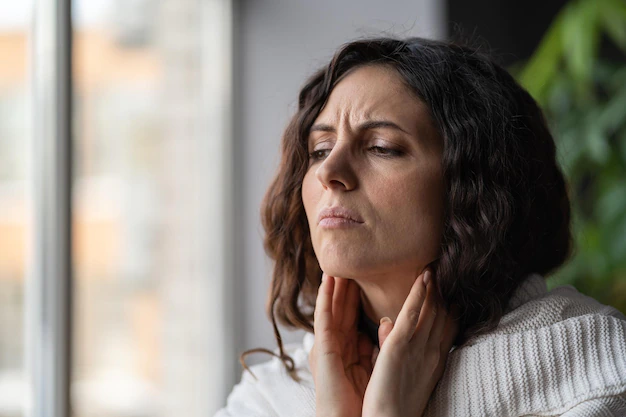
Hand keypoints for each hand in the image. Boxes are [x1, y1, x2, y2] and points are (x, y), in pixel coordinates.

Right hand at [309, 273, 374, 416]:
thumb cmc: (365, 401)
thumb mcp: (376, 364)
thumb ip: (380, 342)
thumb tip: (388, 322)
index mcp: (350, 346)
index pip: (354, 312)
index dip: (358, 292)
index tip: (366, 271)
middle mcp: (337, 343)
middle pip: (342, 306)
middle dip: (347, 283)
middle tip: (352, 259)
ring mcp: (329, 344)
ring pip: (331, 306)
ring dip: (333, 284)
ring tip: (337, 261)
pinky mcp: (324, 348)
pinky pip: (323, 318)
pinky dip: (324, 298)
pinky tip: (327, 281)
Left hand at [362, 269, 459, 416]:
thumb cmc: (394, 404)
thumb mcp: (403, 372)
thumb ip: (396, 346)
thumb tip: (389, 323)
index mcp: (434, 360)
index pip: (446, 326)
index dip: (449, 305)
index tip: (450, 286)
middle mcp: (432, 352)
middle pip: (443, 315)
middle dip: (445, 292)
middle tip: (446, 267)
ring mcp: (418, 348)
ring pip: (431, 310)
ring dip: (434, 286)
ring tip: (436, 264)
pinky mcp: (399, 347)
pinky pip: (412, 314)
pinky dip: (419, 293)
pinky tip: (424, 276)